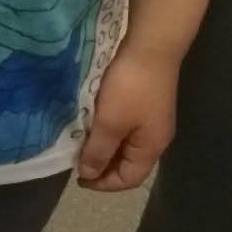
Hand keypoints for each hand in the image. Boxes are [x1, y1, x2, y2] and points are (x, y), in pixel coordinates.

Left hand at [78, 47, 179, 191]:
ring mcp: (150, 120)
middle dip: (102, 167)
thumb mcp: (110, 123)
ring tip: (80, 145)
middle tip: (76, 161)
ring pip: (124, 146)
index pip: (130, 179)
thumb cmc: (130, 88)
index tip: (78, 178)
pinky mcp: (144, 104)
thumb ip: (99, 151)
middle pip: (128, 164)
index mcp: (151, 147)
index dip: (104, 183)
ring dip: (103, 149)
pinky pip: (124, 128)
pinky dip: (107, 133)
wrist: (150, 47)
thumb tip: (90, 174)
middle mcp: (155, 137)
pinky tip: (91, 126)